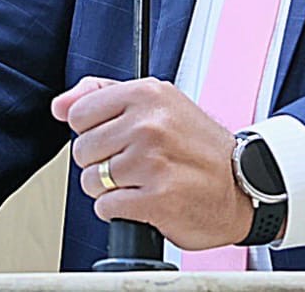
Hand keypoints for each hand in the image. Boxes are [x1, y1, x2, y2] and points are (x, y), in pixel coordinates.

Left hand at [50, 76, 253, 250]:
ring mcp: (152, 162)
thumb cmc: (199, 147)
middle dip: (102, 161)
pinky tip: (145, 199)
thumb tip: (61, 105)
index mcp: (148, 94)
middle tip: (135, 162)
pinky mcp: (156, 199)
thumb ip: (104, 96)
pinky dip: (120, 210)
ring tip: (141, 181)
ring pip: (92, 181)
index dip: (94, 130)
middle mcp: (149, 124)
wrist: (243, 184)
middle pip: (82, 149)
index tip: (117, 136)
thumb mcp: (159, 104)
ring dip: (111, 188)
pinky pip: (106, 208)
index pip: (79, 113)